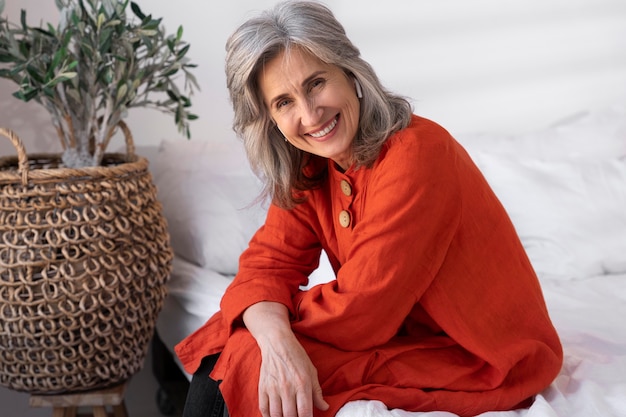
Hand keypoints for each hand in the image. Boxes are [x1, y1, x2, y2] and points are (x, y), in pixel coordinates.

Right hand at [243, 302, 329, 416]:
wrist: (277, 343)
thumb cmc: (296, 356)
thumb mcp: (311, 371)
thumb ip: (317, 392)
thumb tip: (324, 407)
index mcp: (302, 384)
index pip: (305, 412)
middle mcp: (287, 388)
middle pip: (290, 416)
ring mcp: (273, 388)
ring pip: (276, 415)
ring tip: (287, 416)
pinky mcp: (262, 388)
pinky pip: (264, 409)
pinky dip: (269, 416)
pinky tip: (275, 415)